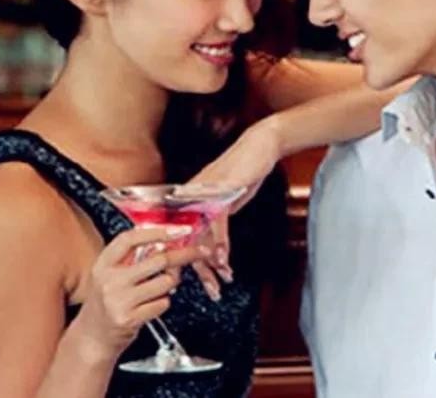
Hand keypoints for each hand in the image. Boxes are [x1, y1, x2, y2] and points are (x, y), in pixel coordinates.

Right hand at [71, 227, 209, 361]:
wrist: (92, 337)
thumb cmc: (106, 302)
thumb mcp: (110, 274)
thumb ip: (132, 257)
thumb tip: (165, 239)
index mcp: (104, 264)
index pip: (129, 239)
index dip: (156, 231)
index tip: (177, 230)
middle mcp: (109, 280)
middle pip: (158, 259)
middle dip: (184, 254)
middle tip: (198, 252)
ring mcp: (119, 300)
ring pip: (166, 282)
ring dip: (172, 282)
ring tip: (162, 286)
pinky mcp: (129, 319)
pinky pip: (163, 303)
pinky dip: (164, 302)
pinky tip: (152, 304)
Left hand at [186, 117, 285, 299]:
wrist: (260, 145)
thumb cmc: (244, 170)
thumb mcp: (226, 198)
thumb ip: (215, 217)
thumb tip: (210, 239)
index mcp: (188, 199)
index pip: (175, 233)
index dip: (174, 258)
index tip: (176, 280)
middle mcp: (191, 197)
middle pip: (183, 239)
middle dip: (188, 269)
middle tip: (190, 289)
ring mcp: (204, 194)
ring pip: (199, 236)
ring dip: (209, 265)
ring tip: (216, 285)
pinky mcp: (220, 192)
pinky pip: (217, 224)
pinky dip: (221, 244)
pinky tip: (224, 261)